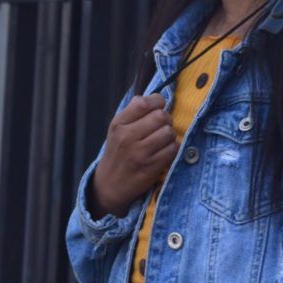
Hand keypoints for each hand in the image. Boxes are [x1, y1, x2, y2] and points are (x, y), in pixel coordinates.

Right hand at [87, 93, 176, 215]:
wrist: (110, 184)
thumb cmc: (118, 151)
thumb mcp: (117, 129)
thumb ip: (134, 112)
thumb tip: (158, 98)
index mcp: (119, 124)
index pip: (143, 103)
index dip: (157, 101)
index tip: (157, 107)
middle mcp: (127, 137)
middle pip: (161, 116)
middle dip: (166, 119)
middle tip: (162, 125)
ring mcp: (140, 153)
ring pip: (169, 132)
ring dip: (169, 135)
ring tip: (162, 139)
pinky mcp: (151, 167)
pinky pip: (173, 149)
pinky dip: (172, 148)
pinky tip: (164, 151)